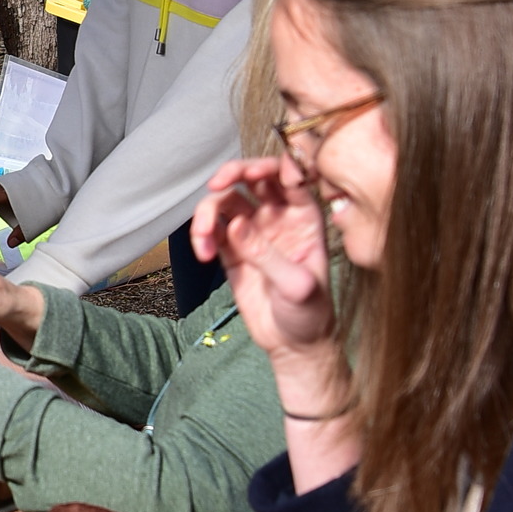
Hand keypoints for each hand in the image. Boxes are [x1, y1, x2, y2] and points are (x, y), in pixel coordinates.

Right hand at [190, 159, 338, 365]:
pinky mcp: (231, 250)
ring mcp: (253, 232)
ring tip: (203, 239)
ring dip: (208, 213)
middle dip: (233, 174)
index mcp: (306, 217)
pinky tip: (203, 253)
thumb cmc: (310, 314)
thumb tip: (236, 225)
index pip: (290, 176)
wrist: (293, 345)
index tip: (254, 174)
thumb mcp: (297, 286)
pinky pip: (211, 229)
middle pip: (253, 179)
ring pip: (226, 202)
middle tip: (217, 183)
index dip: (272, 167)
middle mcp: (278, 217)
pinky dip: (201, 236)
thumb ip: (267, 255)